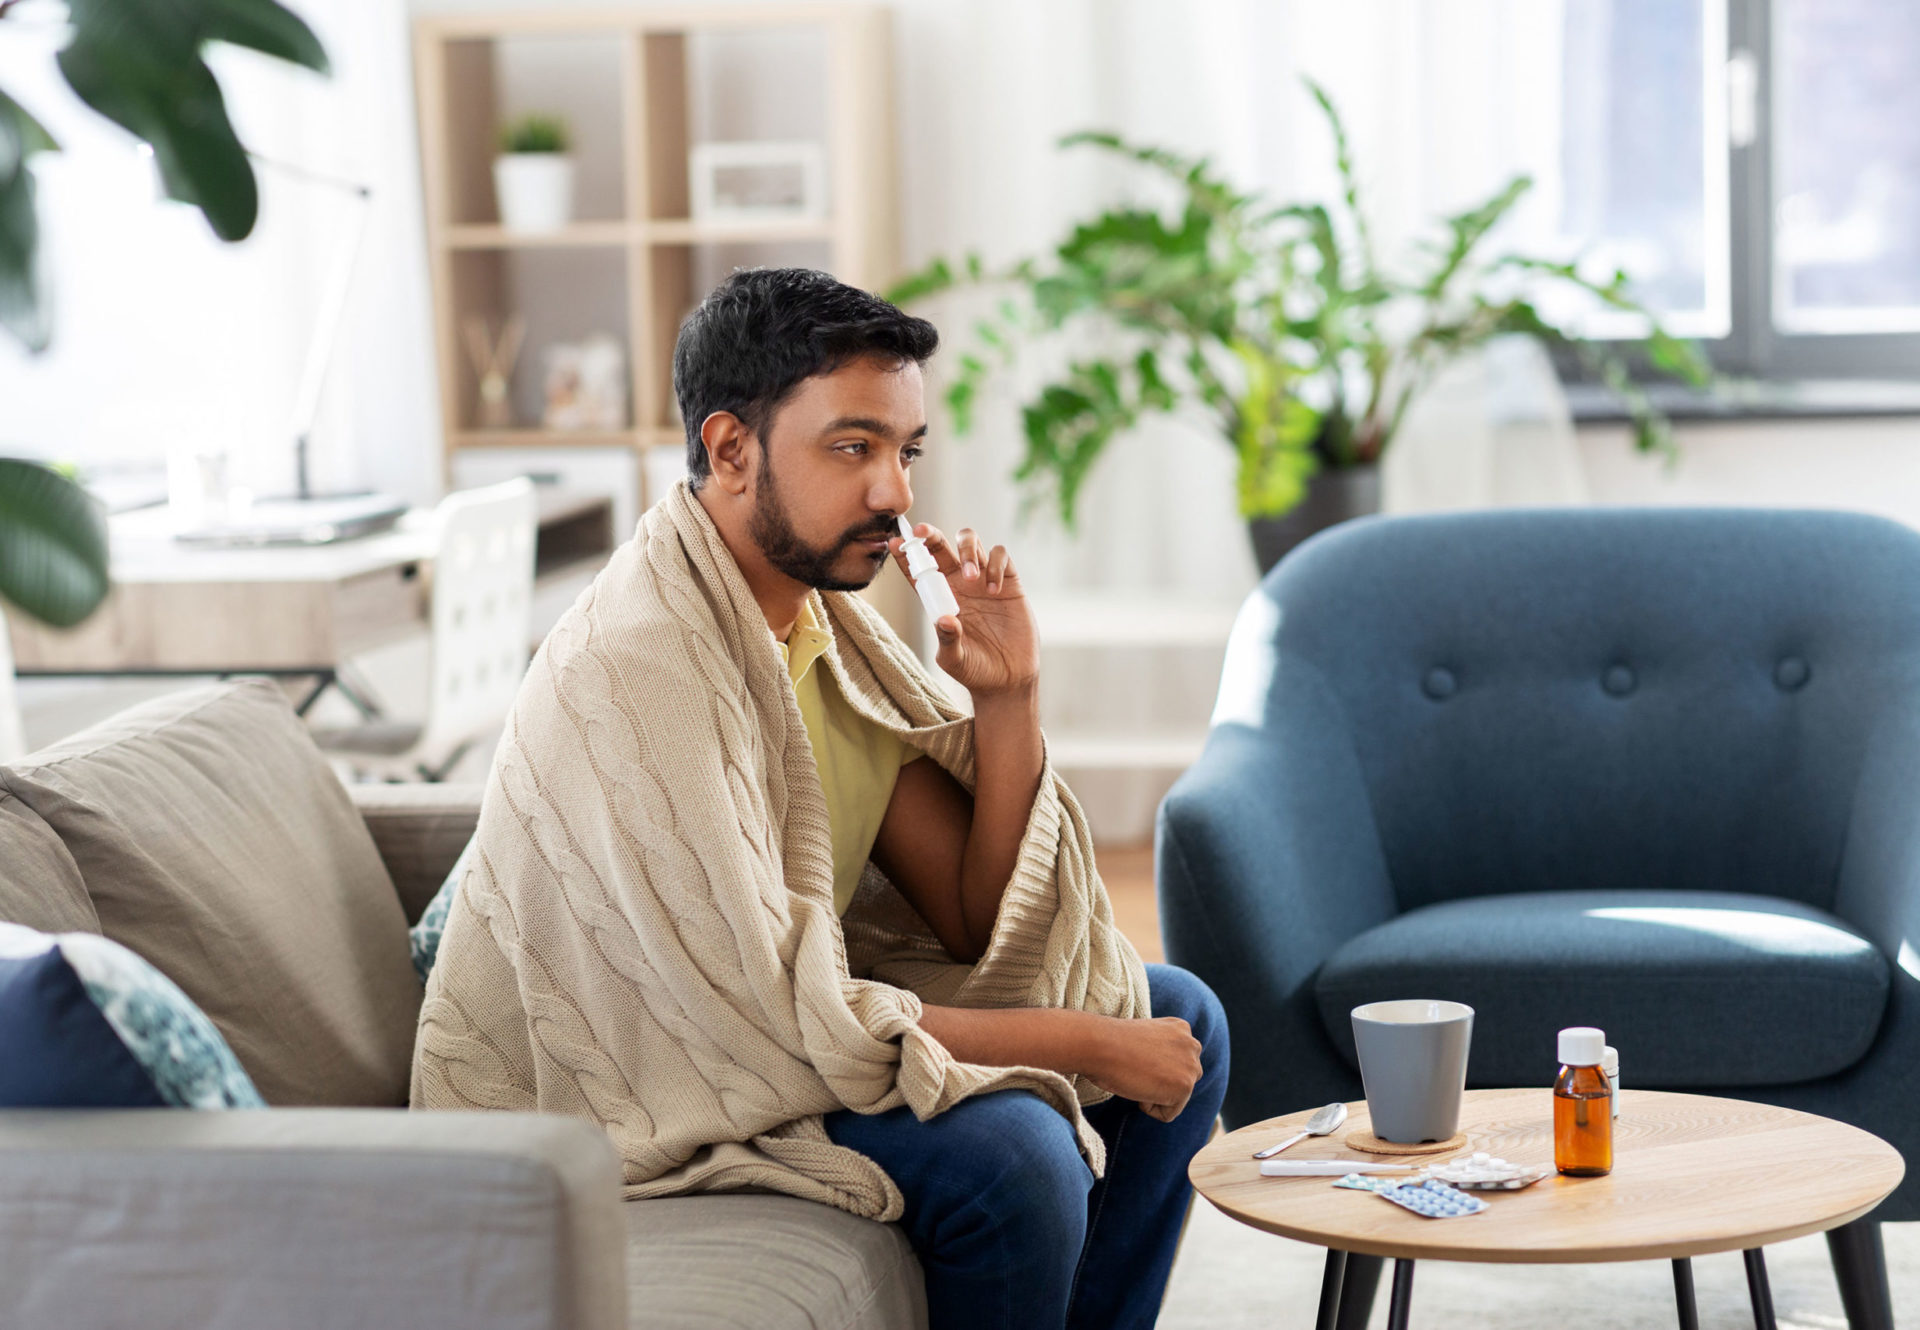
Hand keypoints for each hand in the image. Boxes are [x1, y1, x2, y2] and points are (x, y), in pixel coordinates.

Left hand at [890, 523, 1037, 697]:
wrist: (1009, 678)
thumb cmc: (975, 670)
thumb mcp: (954, 660)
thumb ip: (947, 640)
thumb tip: (944, 620)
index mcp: (938, 598)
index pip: (917, 569)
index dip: (905, 553)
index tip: (894, 543)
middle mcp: (957, 583)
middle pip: (940, 545)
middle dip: (929, 534)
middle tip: (923, 532)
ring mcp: (982, 579)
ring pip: (970, 541)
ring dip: (968, 551)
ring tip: (972, 577)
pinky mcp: (1008, 581)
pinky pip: (1000, 555)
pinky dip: (995, 565)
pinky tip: (994, 590)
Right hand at [1083, 1014, 1203, 1122]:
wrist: (1100, 1045)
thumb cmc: (1111, 1043)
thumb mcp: (1146, 1038)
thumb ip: (1162, 1050)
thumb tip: (1161, 1072)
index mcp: (1181, 1028)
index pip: (1176, 1062)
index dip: (1152, 1067)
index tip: (1135, 1057)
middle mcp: (1192, 1045)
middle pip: (1181, 1080)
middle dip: (1159, 1081)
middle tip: (1136, 1068)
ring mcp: (1191, 1066)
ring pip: (1175, 1098)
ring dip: (1154, 1094)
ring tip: (1137, 1075)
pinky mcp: (1184, 1087)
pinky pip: (1167, 1113)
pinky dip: (1149, 1107)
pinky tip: (1138, 1085)